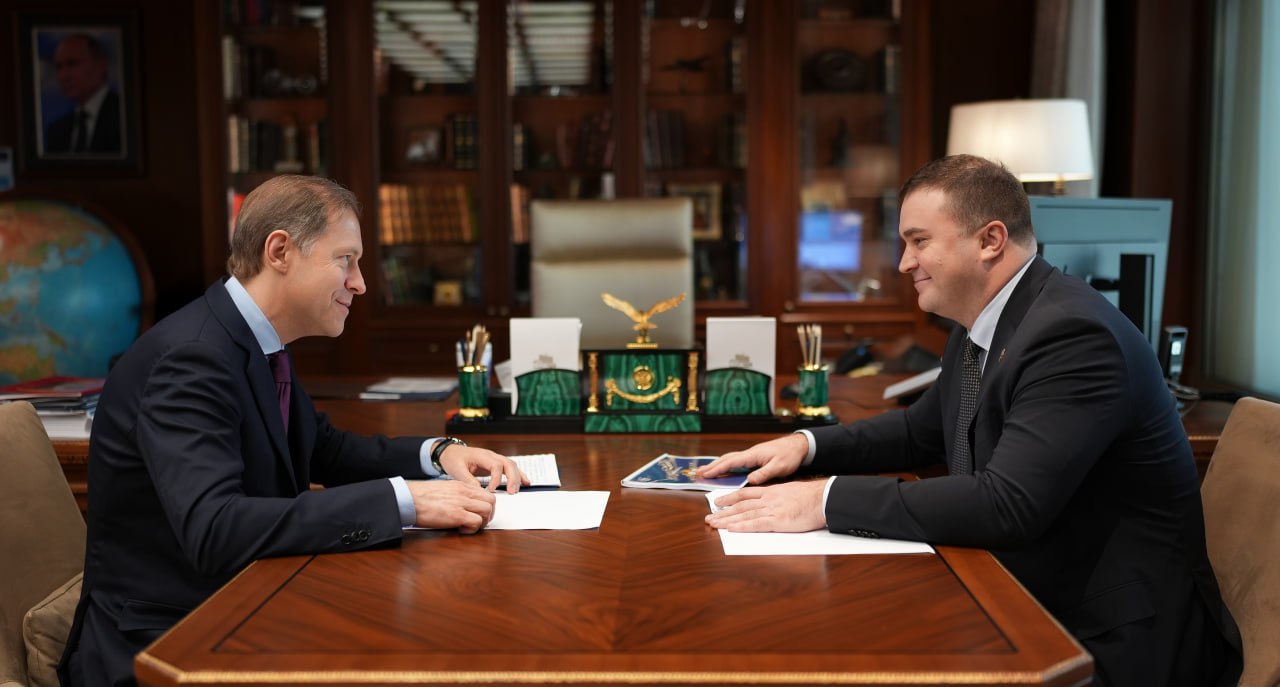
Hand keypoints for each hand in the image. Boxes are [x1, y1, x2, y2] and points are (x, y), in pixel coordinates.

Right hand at [406, 480, 497, 533]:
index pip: (484, 493)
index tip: (479, 512)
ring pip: (487, 510)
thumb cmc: (419, 496)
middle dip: (488, 513)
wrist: (408, 498)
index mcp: (460, 485)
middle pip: (491, 501)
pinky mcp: (456, 515)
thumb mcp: (442, 489)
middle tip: (479, 521)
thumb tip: (462, 504)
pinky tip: (461, 529)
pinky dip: (473, 529)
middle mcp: (464, 492)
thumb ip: (455, 494)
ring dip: (482, 521)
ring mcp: (461, 503)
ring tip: (470, 526)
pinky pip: (476, 522)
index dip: (485, 505)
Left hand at [437, 444, 528, 493]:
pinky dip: (519, 475)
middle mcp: (491, 455)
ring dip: (517, 478)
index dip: (496, 478)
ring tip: (517, 491)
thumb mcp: (456, 470)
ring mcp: (495, 459)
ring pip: (512, 465)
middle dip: (513, 478)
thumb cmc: (453, 459)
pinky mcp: (496, 464)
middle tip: (512, 492)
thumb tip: (479, 491)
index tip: (492, 490)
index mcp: (482, 455)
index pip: (496, 465)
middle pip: (508, 464)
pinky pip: (510, 468)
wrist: (451, 452)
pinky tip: (525, 482)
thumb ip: (467, 480)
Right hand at [696, 433, 808, 484]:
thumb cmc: (789, 455)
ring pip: (730, 459)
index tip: (705, 474)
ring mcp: (751, 455)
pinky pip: (736, 461)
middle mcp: (749, 454)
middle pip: (726, 459)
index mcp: (753, 455)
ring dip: (717, 464)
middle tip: (698, 473)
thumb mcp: (779, 467)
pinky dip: (726, 464)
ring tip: (706, 471)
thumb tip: (749, 480)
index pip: (731, 462)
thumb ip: (764, 473)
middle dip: (712, 466)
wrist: (798, 446)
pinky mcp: (755, 457)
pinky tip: (724, 469)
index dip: (717, 469)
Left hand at [704, 480, 827, 532]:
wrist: (824, 498)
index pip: (745, 494)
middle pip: (740, 505)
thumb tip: (771, 503)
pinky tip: (731, 529)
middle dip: (723, 512)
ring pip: (744, 514)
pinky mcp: (779, 521)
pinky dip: (742, 527)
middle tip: (709, 517)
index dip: (730, 498)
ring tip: (713, 523)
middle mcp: (768, 499)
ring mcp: (772, 510)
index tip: (718, 502)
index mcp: (771, 491)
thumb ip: (778, 497)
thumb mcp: (790, 492)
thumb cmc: (812, 498)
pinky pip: (756, 524)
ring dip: (727, 520)